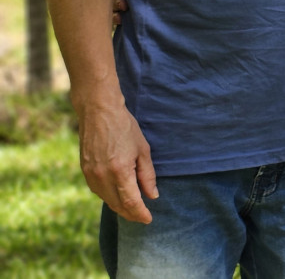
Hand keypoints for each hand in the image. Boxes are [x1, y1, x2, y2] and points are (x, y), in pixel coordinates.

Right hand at [77, 100, 157, 223]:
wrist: (99, 112)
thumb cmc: (125, 127)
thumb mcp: (143, 149)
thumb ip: (147, 175)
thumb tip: (152, 195)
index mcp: (120, 171)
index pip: (131, 202)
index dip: (140, 213)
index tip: (148, 219)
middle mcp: (102, 176)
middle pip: (117, 205)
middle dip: (131, 214)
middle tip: (142, 217)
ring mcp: (91, 175)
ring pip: (106, 200)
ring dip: (120, 207)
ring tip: (132, 210)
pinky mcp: (85, 171)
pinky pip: (98, 191)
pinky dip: (109, 197)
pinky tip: (118, 196)